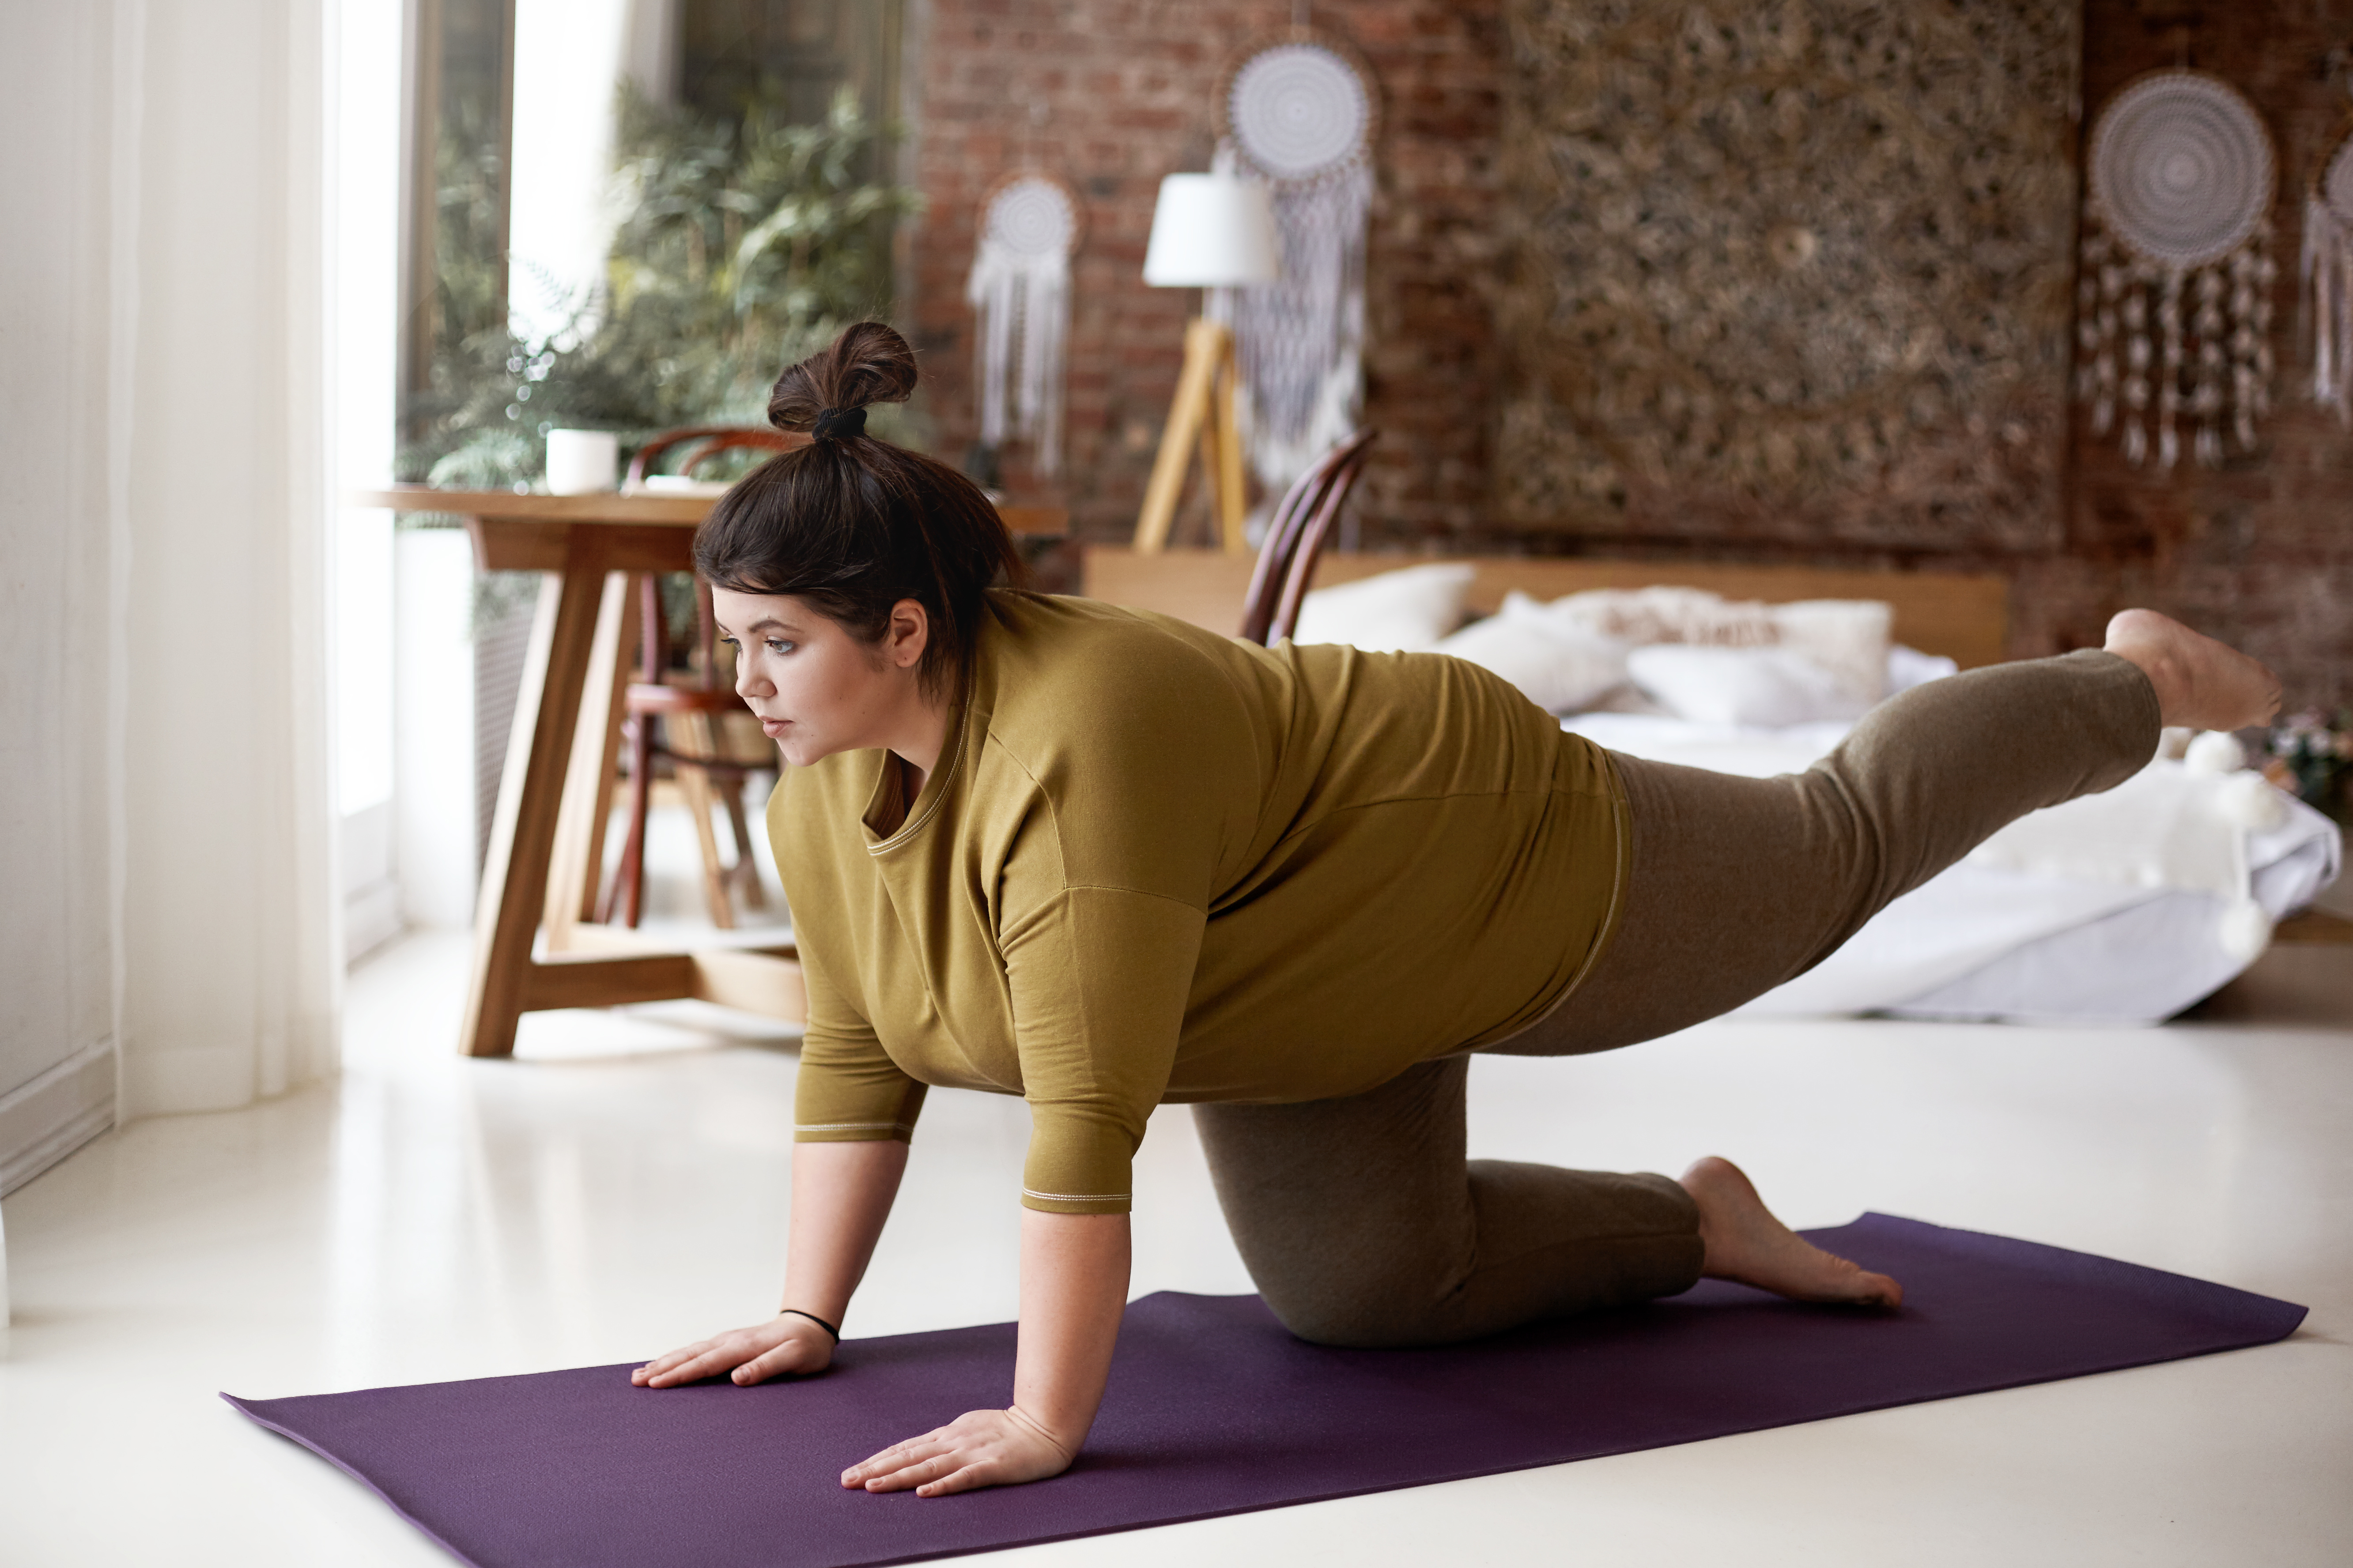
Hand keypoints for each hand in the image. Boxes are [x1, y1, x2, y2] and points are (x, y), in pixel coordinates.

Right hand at [631, 1313, 834, 1388]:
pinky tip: (665, 1364)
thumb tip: (737, 1378)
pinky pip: (697, 1351)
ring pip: (689, 1351)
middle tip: (635, 1381)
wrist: (810, 1326)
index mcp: (742, 1347)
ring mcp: (727, 1341)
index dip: (680, 1375)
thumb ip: (767, 1367)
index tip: (655, 1384)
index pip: (705, 1364)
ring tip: (640, 1374)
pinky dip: (677, 1357)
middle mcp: (729, 1341)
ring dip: (664, 1362)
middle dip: (661, 1368)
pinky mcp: (727, 1344)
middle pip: (690, 1355)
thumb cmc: (805, 1347)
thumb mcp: (794, 1359)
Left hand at [840, 1406, 1074, 1496]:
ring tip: (872, 1488)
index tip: (853, 1472)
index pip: (905, 1448)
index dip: (877, 1460)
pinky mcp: (993, 1467)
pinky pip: (965, 1478)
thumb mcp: (970, 1429)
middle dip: (875, 1470)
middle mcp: (954, 1442)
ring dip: (898, 1478)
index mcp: (948, 1435)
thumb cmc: (1009, 1430)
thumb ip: (945, 1442)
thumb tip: (917, 1451)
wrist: (1047, 1425)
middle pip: (908, 1457)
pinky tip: (924, 1493)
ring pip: (928, 1467)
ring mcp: (973, 1454)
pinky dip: (943, 1485)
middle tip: (847, 1482)